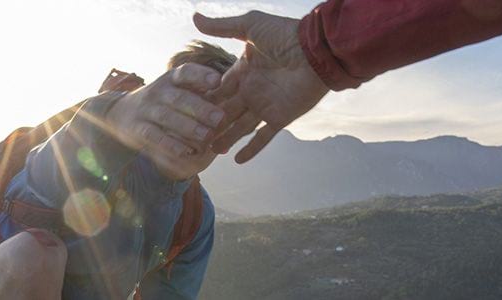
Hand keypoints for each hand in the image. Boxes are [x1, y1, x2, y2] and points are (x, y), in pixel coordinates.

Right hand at [105, 63, 222, 178]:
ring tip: (207, 137)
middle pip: (179, 98)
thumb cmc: (161, 101)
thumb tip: (231, 102)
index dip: (201, 75)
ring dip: (188, 127)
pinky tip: (186, 152)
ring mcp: (146, 110)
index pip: (185, 72)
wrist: (120, 111)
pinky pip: (154, 136)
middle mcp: (158, 91)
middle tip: (220, 118)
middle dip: (200, 108)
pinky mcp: (138, 129)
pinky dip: (170, 144)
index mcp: (171, 79)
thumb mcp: (176, 90)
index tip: (217, 80)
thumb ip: (200, 94)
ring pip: (167, 118)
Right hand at [194, 11, 329, 162]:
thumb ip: (222, 27)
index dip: (202, 100)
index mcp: (243, 70)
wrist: (318, 51)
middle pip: (225, 110)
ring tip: (207, 152)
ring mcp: (265, 105)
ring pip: (239, 127)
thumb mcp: (251, 26)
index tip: (183, 111)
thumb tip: (194, 17)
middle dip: (209, 123)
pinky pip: (264, 137)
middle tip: (190, 137)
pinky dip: (252, 149)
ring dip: (225, 139)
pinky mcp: (280, 117)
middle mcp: (252, 89)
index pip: (218, 88)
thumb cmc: (286, 35)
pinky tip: (236, 161)